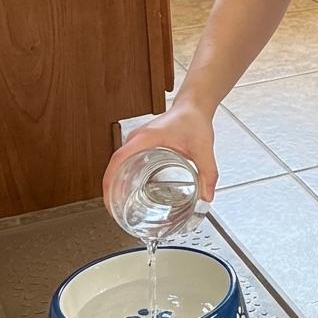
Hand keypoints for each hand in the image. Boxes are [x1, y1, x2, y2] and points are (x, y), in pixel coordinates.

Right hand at [102, 100, 218, 204]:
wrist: (194, 106)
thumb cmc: (194, 120)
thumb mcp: (203, 149)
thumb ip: (208, 173)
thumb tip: (207, 196)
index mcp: (147, 138)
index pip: (118, 159)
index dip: (110, 182)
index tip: (110, 201)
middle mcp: (137, 138)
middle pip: (114, 165)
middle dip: (111, 189)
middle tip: (117, 211)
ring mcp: (137, 140)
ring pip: (118, 164)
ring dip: (115, 183)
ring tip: (120, 205)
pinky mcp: (140, 143)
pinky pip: (125, 160)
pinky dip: (123, 176)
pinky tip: (129, 190)